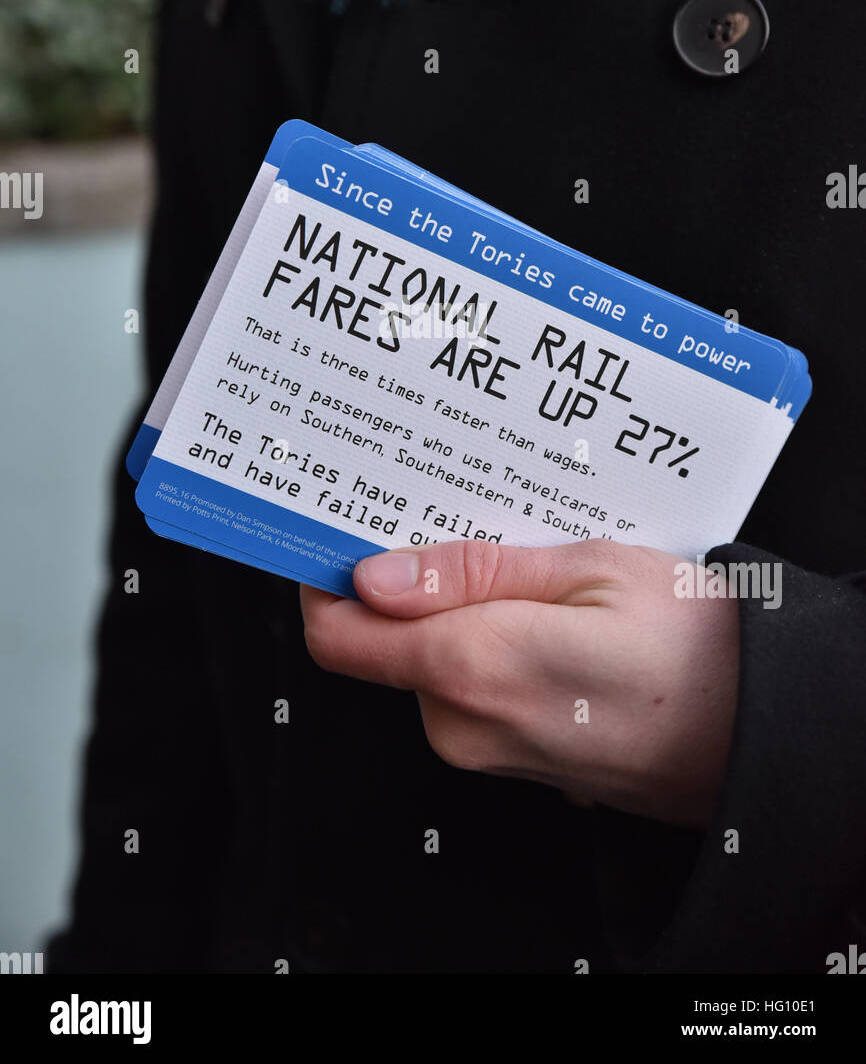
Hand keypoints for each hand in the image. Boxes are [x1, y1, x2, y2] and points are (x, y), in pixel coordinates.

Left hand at [299, 539, 738, 828]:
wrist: (768, 733)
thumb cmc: (696, 644)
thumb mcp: (590, 569)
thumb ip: (471, 572)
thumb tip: (373, 573)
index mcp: (471, 667)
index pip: (338, 632)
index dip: (325, 577)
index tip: (337, 525)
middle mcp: (464, 725)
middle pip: (388, 640)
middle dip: (411, 580)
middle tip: (463, 518)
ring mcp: (491, 754)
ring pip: (432, 663)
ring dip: (457, 611)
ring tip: (526, 563)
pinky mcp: (518, 763)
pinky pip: (473, 693)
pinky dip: (487, 646)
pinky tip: (545, 611)